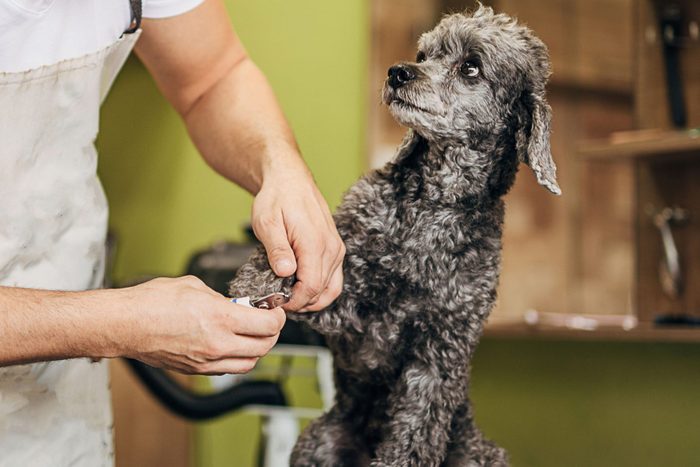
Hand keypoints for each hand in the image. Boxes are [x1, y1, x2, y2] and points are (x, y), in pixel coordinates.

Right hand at [116, 276, 284, 374]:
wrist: (124, 324)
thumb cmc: (151, 302)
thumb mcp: (194, 286)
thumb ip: (220, 298)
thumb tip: (232, 304)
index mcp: (221, 319)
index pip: (268, 326)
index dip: (277, 317)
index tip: (275, 310)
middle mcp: (217, 344)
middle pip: (264, 347)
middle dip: (272, 334)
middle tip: (268, 322)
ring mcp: (206, 361)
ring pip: (248, 364)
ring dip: (256, 350)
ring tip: (252, 335)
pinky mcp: (195, 370)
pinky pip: (227, 369)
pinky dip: (236, 359)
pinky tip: (231, 344)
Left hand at [251, 167, 344, 311]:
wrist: (290, 180)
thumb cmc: (276, 199)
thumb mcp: (267, 223)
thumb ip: (277, 249)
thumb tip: (286, 272)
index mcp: (314, 243)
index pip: (310, 287)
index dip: (294, 301)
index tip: (275, 302)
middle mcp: (331, 248)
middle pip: (322, 292)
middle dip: (300, 303)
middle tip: (277, 301)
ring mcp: (336, 250)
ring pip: (331, 289)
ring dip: (311, 299)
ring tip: (289, 297)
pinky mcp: (336, 250)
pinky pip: (333, 279)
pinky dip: (319, 289)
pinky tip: (300, 288)